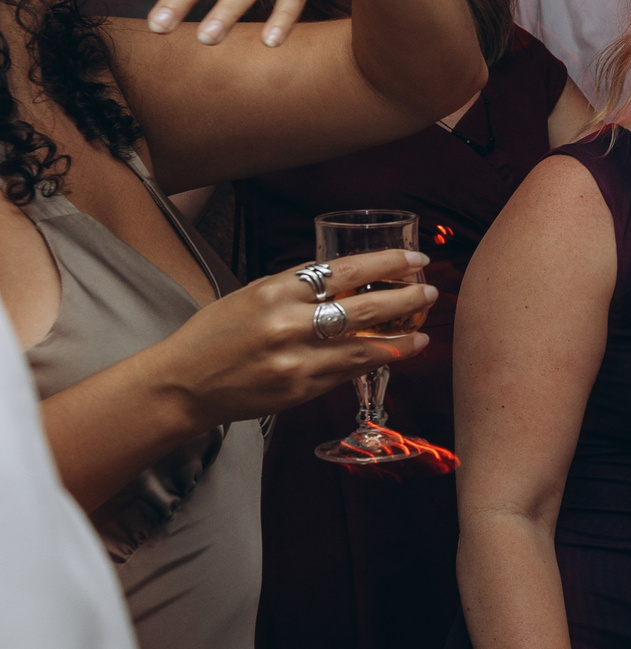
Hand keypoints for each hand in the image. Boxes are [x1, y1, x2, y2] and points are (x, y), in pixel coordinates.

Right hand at [150, 249, 431, 429]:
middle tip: (429, 290)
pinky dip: (377, 360)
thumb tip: (348, 278)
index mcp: (275, 290)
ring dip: (401, 336)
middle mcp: (288, 323)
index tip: (414, 258)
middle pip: (364, 307)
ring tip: (424, 329)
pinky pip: (349, 372)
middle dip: (405, 298)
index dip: (386, 263)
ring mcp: (297, 359)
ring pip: (365, 346)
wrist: (182, 383)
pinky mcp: (300, 389)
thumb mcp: (251, 294)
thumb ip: (297, 286)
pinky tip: (397, 352)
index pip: (344, 270)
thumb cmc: (215, 334)